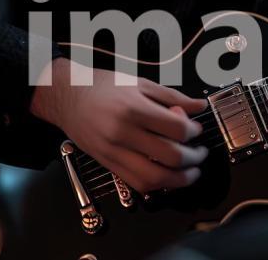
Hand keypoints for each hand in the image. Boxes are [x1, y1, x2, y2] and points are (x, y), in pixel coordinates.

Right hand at [31, 58, 209, 192]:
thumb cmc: (104, 86)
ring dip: (180, 179)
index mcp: (134, 109)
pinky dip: (157, 185)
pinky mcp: (108, 164)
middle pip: (170, 157)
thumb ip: (173, 96)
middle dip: (193, 159)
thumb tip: (200, 107)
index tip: (196, 130)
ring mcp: (114, 152)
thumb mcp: (141, 83)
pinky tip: (167, 177)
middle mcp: (124, 133)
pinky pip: (136, 183)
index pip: (176, 129)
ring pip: (154, 177)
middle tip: (200, 154)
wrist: (67, 97)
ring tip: (191, 172)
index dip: (194, 132)